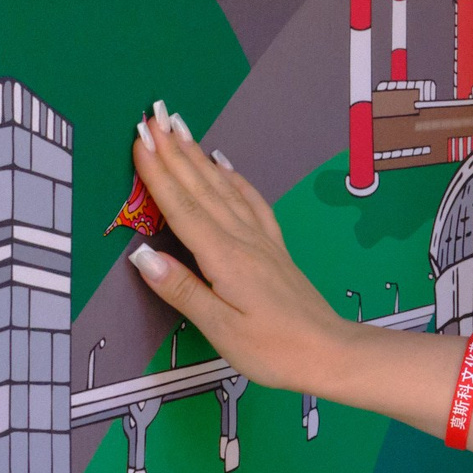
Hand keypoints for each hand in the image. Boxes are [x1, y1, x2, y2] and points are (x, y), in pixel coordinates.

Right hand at [126, 110, 361, 395]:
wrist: (332, 353)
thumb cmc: (275, 350)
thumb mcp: (221, 329)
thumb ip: (182, 290)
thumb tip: (143, 256)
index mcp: (225, 259)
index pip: (183, 208)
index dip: (158, 174)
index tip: (140, 140)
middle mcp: (244, 241)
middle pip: (202, 189)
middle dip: (173, 153)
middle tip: (150, 119)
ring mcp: (262, 242)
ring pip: (225, 190)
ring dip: (199, 159)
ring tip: (180, 131)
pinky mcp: (275, 249)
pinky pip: (252, 203)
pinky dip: (236, 180)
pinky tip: (226, 166)